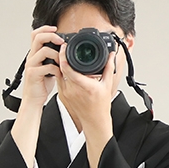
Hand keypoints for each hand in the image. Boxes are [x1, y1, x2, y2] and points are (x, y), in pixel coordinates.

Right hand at [20, 26, 63, 108]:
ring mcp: (31, 65)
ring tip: (62, 62)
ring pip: (43, 51)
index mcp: (34, 55)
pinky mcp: (33, 74)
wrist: (33, 99)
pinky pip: (47, 67)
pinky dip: (56, 70)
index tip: (56, 29)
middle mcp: (31, 58)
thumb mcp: (48, 68)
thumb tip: (64, 52)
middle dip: (51, 36)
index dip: (45, 29)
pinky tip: (59, 74)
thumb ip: (52, 59)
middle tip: (61, 41)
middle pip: (37, 38)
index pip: (35, 35)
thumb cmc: (40, 85)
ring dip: (56, 55)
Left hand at [58, 45, 115, 167]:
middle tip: (64, 47)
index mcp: (85, 86)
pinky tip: (63, 67)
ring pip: (58, 73)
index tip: (65, 47)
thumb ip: (108, 68)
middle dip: (61, 56)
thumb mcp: (107, 85)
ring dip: (60, 64)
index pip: (68, 69)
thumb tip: (110, 55)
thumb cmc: (100, 105)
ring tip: (64, 55)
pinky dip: (60, 72)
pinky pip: (59, 80)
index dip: (64, 56)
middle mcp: (73, 89)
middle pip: (61, 68)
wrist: (94, 120)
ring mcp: (66, 93)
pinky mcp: (62, 95)